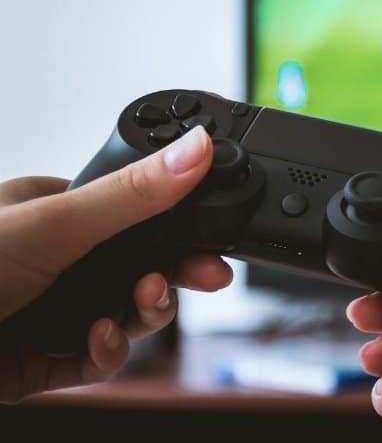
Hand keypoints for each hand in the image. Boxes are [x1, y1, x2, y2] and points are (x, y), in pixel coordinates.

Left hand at [0, 127, 233, 401]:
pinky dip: (106, 353)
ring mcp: (45, 312)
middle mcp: (50, 262)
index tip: (212, 241)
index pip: (133, 216)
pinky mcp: (37, 363)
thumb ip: (133, 194)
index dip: (177, 229)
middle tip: (205, 279)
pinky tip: (100, 341)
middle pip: (135, 269)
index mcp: (50, 212)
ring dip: (140, 316)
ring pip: (121, 317)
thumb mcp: (55, 223)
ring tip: (139, 307)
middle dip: (169, 277)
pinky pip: (93, 360)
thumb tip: (197, 149)